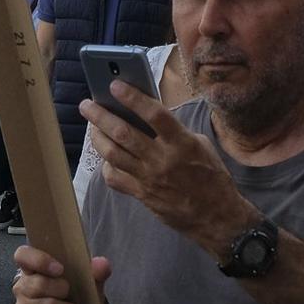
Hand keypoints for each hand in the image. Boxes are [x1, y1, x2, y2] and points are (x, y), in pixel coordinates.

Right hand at [12, 243, 112, 303]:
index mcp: (34, 268)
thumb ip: (97, 272)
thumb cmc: (79, 300)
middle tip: (72, 296)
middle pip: (38, 284)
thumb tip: (102, 264)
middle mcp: (23, 287)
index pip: (23, 255)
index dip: (38, 260)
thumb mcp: (92, 285)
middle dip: (63, 290)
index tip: (60, 269)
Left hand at [80, 82, 251, 255]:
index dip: (133, 97)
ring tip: (92, 126)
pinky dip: (106, 165)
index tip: (115, 85)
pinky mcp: (142, 195)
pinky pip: (115, 178)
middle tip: (87, 104)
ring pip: (112, 154)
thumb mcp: (201, 146)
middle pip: (123, 133)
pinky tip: (106, 157)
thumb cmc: (212, 177)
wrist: (217, 217)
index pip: (154, 114)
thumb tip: (151, 117)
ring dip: (97, 137)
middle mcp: (162, 160)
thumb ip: (176, 131)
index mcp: (182, 143)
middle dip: (100, 116)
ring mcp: (149, 179)